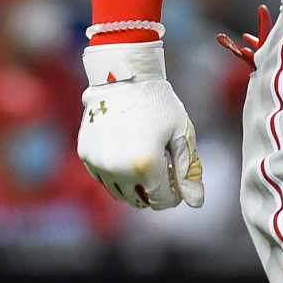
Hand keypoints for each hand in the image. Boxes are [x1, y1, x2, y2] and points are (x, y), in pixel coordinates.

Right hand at [77, 41, 202, 209]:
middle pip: (139, 201)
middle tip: (161, 167)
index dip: (174, 193)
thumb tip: (196, 204)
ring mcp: (99, 164)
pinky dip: (116, 174)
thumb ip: (188, 171)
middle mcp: (118, 170)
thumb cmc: (159, 104)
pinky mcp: (87, 156)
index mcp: (146, 165)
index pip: (163, 200)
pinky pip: (104, 178)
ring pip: (119, 193)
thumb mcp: (181, 134)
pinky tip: (126, 152)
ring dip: (134, 185)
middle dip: (153, 191)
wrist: (123, 78)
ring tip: (144, 160)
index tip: (176, 175)